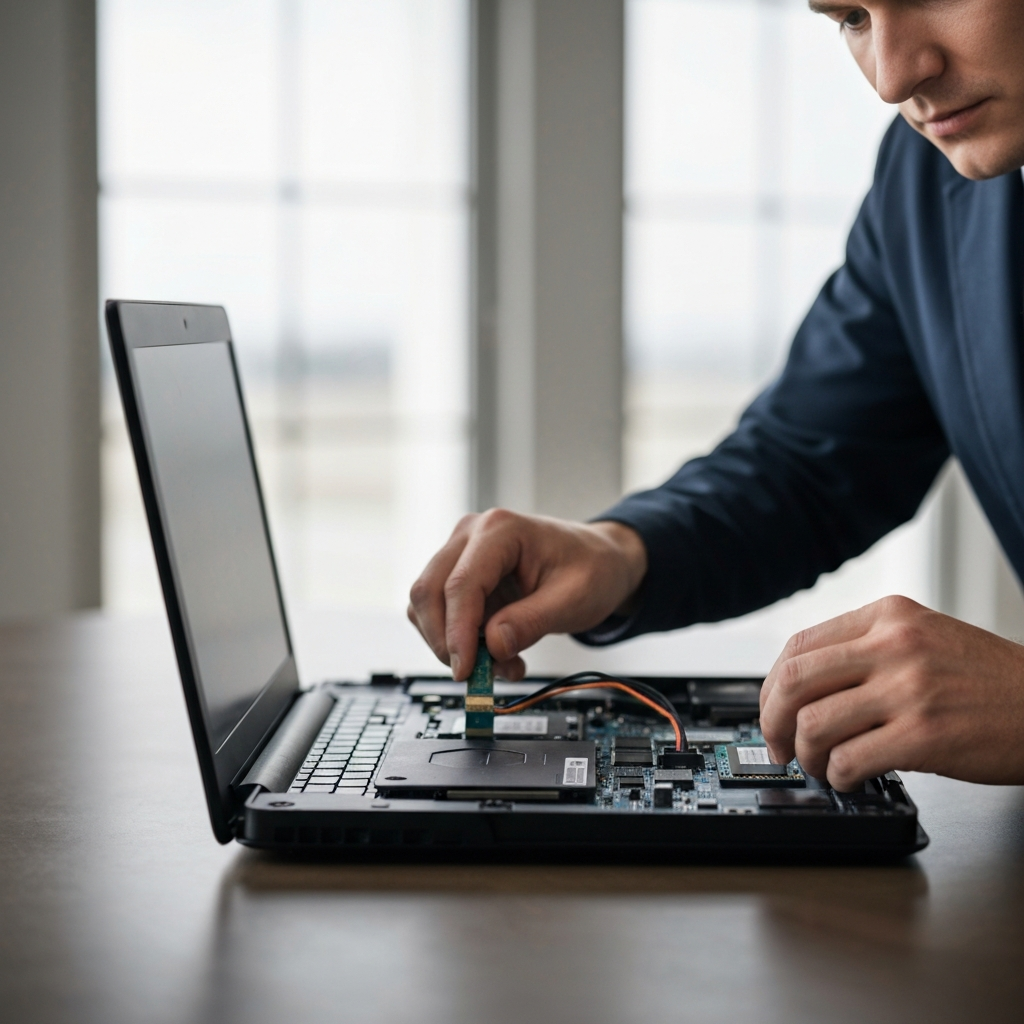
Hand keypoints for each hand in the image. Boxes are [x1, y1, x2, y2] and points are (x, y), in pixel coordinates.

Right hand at [407, 510, 646, 680]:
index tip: (465, 670)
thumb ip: (531, 622)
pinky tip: (496, 653)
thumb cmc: (591, 568)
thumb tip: (494, 646)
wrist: (598, 560)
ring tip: (502, 663)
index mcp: (500, 530)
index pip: (461, 584)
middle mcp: (471, 535)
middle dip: (446, 641)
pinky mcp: (460, 575)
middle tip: (477, 675)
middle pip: (429, 591)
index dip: (458, 632)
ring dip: (453, 644)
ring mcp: (461, 553)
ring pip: (426, 605)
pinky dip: (459, 641)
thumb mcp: (574, 599)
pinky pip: (441, 613)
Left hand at [759, 595, 1023, 790]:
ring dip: (804, 754)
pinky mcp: (924, 736)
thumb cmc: (990, 680)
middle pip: (793, 681)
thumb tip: (805, 685)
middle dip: (772, 721)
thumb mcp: (925, 638)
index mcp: (888, 617)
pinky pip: (849, 759)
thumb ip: (867, 649)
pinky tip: (849, 778)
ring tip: (818, 766)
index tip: (772, 710)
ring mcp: (908, 690)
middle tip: (777, 745)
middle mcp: (894, 645)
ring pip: (814, 723)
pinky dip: (837, 775)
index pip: (798, 646)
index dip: (771, 687)